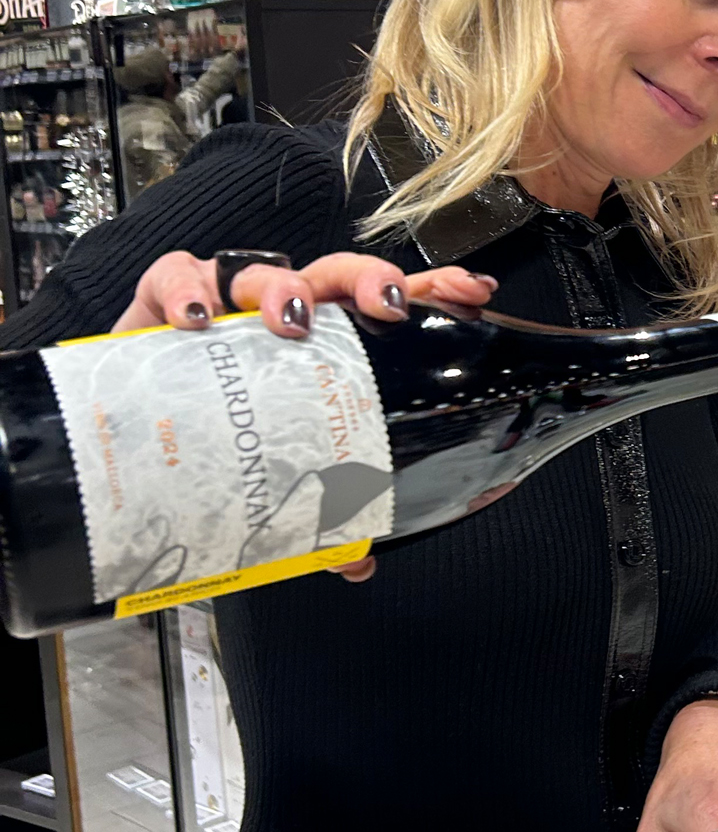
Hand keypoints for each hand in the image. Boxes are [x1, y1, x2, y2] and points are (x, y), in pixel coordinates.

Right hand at [109, 250, 498, 581]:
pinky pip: (175, 276)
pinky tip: (196, 321)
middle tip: (384, 303)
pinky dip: (186, 292)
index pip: (387, 303)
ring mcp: (228, 301)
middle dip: (368, 278)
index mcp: (326, 344)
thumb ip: (318, 518)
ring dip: (281, 288)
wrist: (132, 420)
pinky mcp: (165, 299)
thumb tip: (355, 562)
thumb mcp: (274, 470)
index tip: (471, 292)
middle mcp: (284, 314)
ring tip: (288, 320)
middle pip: (337, 274)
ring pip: (265, 269)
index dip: (434, 289)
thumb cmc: (217, 430)